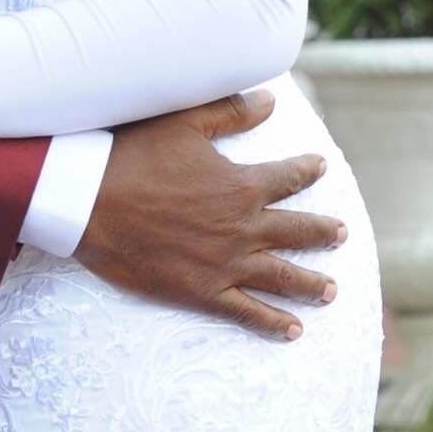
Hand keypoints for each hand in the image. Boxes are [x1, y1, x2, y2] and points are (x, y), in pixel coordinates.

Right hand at [75, 90, 345, 339]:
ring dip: (310, 284)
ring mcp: (225, 265)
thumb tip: (270, 100)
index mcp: (240, 185)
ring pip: (281, 276)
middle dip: (322, 232)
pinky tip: (294, 331)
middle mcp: (242, 228)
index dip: (306, 171)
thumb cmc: (134, 155)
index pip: (286, 178)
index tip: (320, 167)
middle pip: (295, 232)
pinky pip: (247, 312)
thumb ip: (230, 113)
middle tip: (342, 234)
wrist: (90, 203)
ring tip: (331, 291)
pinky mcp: (202, 292)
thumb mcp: (183, 122)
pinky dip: (274, 323)